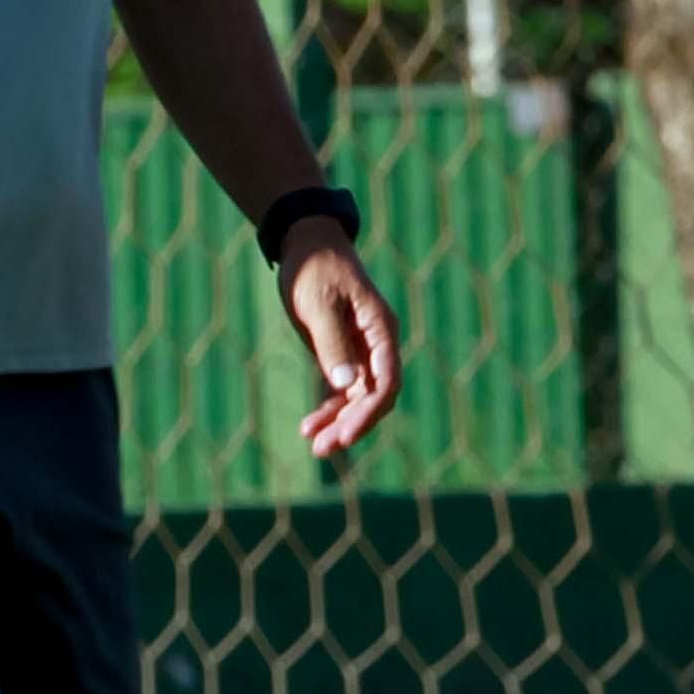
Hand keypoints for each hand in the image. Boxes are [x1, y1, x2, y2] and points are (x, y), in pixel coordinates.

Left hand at [276, 222, 401, 458]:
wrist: (306, 244)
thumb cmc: (315, 268)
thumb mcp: (319, 304)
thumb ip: (332, 343)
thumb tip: (346, 385)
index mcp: (381, 329)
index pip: (386, 381)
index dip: (370, 413)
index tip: (347, 435)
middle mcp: (377, 345)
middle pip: (374, 397)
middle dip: (352, 425)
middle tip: (323, 449)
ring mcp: (360, 352)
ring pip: (357, 399)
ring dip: (338, 423)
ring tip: (314, 446)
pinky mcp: (342, 355)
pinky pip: (341, 391)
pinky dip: (328, 410)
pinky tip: (309, 427)